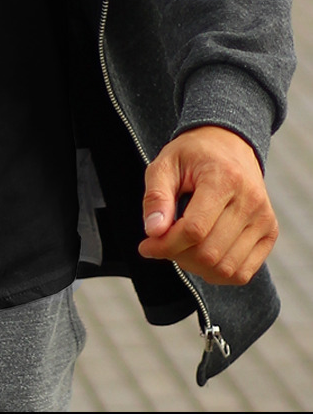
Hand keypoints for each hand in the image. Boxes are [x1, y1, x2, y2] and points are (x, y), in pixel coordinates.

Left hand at [138, 125, 277, 284]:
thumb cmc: (192, 154)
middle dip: (177, 255)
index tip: (146, 245)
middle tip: (161, 243)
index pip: (194, 229)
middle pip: (209, 252)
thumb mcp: (164, 164)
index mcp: (224, 178)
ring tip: (180, 246)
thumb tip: (153, 231)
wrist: (228, 143)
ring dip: (195, 266)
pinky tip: (199, 254)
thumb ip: (156, 196)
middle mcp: (250, 201)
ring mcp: (264, 219)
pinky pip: (243, 272)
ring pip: (226, 268)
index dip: (166, 244)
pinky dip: (217, 273)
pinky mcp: (270, 232)